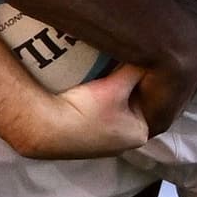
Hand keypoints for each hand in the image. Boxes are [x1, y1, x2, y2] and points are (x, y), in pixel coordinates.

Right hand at [0, 62, 151, 160]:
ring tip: (105, 70)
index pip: (151, 99)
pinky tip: (89, 85)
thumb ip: (136, 69)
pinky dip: (97, 100)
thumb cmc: (84, 111)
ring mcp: (103, 142)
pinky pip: (98, 113)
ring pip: (115, 108)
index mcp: (140, 133)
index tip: (138, 60)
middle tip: (121, 62)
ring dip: (111, 91)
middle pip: (133, 103)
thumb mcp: (117, 85)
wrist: (45, 129)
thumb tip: (152, 54)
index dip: (146, 78)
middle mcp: (124, 142)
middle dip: (129, 85)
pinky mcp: (84, 138)